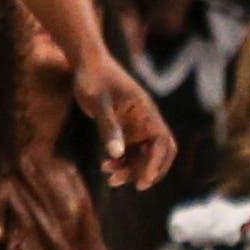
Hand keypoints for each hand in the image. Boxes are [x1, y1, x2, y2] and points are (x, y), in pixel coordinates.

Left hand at [74, 54, 174, 188]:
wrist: (87, 64)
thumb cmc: (94, 79)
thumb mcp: (99, 104)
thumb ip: (109, 128)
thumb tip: (117, 155)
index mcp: (147, 114)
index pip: (162, 144)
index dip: (156, 164)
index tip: (143, 181)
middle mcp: (147, 122)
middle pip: (160, 153)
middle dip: (149, 171)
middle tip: (135, 185)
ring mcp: (137, 126)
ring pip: (143, 155)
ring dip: (132, 170)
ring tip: (111, 178)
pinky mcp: (125, 129)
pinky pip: (130, 152)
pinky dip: (121, 163)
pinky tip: (105, 167)